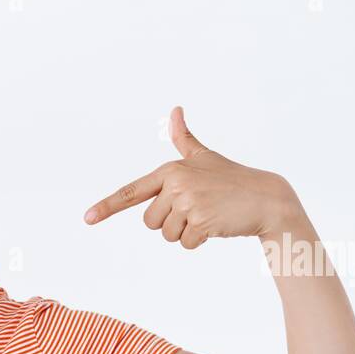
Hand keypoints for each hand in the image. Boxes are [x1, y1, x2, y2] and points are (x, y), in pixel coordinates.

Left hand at [84, 106, 304, 247]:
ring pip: (167, 235)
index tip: (87, 218)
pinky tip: (216, 226)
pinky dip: (199, 241)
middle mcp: (176, 184)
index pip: (132, 191)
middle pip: (150, 222)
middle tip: (197, 210)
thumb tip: (175, 110)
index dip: (108, 206)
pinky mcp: (201, 221)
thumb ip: (184, 139)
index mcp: (171, 170)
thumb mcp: (204, 157)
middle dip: (170, 223)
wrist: (266, 198)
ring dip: (186, 233)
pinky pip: (185, 243)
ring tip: (208, 215)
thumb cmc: (232, 179)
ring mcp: (188, 202)